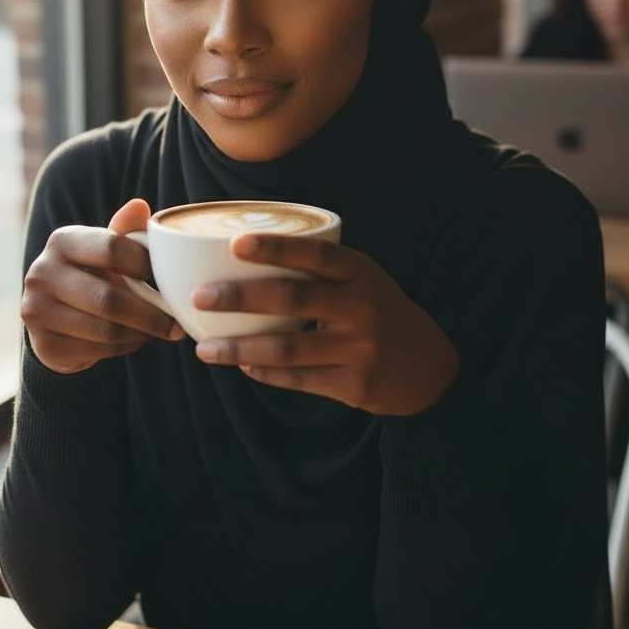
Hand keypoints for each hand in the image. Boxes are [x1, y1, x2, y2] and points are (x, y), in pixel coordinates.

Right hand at [21, 198, 184, 373]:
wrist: (55, 316)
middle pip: (109, 299)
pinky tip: (136, 340)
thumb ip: (125, 232)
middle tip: (176, 323)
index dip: (145, 264)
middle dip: (151, 315)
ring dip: (142, 334)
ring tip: (160, 331)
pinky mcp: (44, 345)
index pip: (112, 248)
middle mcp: (42, 273)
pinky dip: (125, 348)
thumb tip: (140, 207)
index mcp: (62, 241)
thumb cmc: (93, 274)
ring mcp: (37, 311)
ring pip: (106, 330)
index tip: (165, 278)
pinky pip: (98, 351)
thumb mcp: (106, 250)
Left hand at [191, 235, 458, 415]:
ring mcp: (359, 348)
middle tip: (200, 296)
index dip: (275, 248)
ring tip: (205, 348)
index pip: (314, 255)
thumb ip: (321, 270)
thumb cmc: (380, 312)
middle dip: (239, 298)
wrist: (428, 368)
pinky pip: (298, 379)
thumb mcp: (364, 280)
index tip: (236, 244)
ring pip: (286, 348)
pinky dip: (264, 372)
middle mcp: (362, 307)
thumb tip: (245, 258)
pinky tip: (241, 366)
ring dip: (240, 347)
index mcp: (361, 272)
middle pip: (292, 299)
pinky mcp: (354, 384)